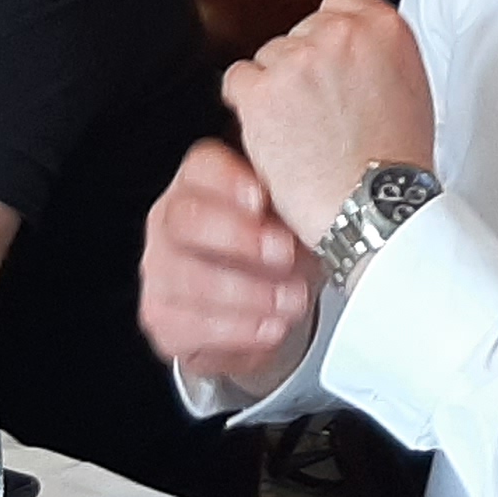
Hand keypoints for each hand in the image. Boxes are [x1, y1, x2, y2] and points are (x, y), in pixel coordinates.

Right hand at [137, 141, 316, 393]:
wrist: (265, 304)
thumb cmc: (279, 244)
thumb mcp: (295, 213)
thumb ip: (300, 192)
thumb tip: (337, 189)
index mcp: (203, 181)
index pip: (201, 167)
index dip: (229, 181)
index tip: (262, 197)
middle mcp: (172, 219)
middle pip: (185, 218)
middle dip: (237, 237)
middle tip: (284, 252)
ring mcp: (160, 269)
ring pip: (186, 277)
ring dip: (247, 292)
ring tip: (292, 299)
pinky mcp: (163, 318)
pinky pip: (188, 326)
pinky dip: (236, 329)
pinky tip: (270, 326)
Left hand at [219, 0, 434, 244]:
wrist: (376, 208)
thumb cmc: (396, 164)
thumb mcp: (413, 90)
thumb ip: (382, 56)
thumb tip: (357, 52)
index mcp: (384, 29)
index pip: (341, 4)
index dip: (328, 36)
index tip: (328, 59)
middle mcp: (341, 34)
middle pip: (301, 32)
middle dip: (303, 68)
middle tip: (317, 110)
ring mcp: (299, 60)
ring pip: (269, 57)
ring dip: (276, 89)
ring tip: (301, 130)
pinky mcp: (262, 91)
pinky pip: (238, 79)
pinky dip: (247, 106)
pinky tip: (272, 132)